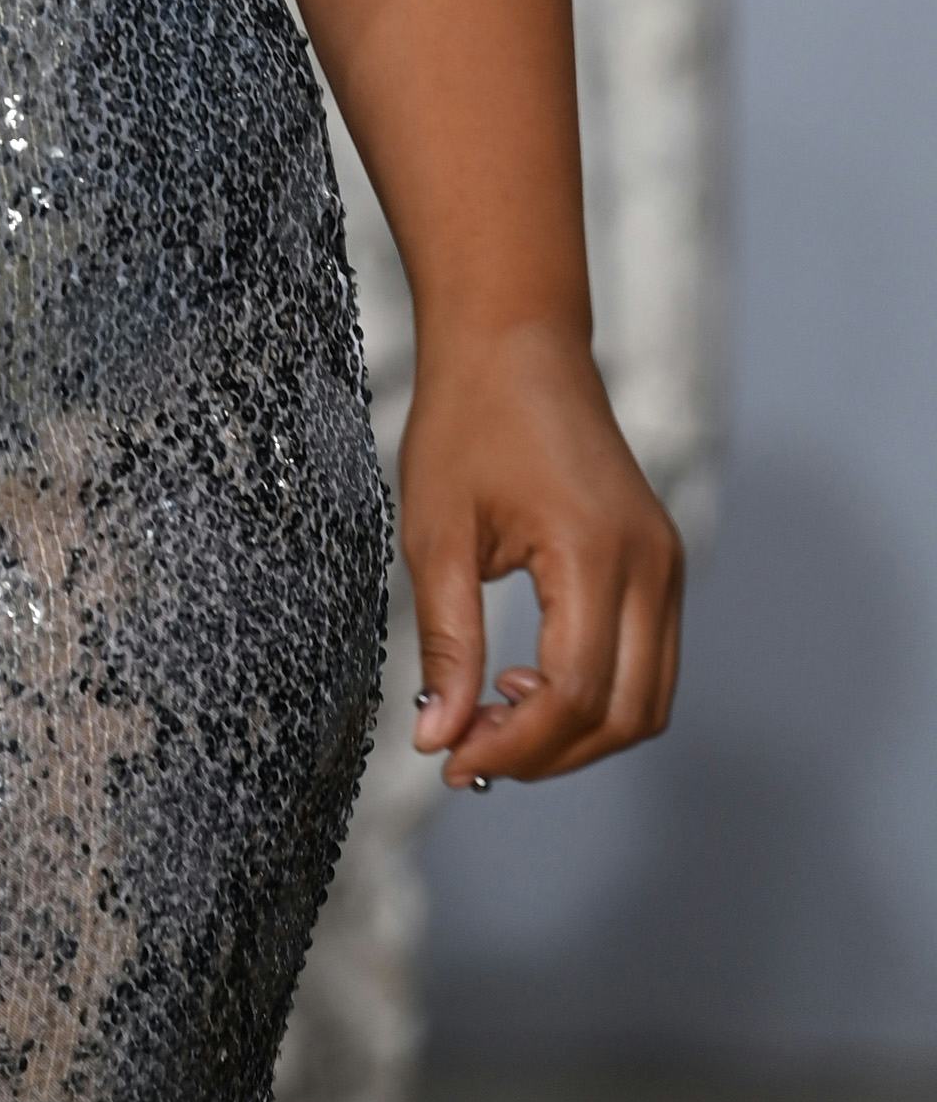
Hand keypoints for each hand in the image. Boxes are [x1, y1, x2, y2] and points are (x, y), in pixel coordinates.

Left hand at [398, 320, 682, 785]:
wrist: (515, 340)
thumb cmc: (468, 422)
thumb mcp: (437, 535)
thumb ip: (446, 643)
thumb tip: (436, 737)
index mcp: (596, 553)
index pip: (574, 694)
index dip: (515, 745)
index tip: (453, 761)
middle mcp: (651, 565)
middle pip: (625, 713)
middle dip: (550, 753)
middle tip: (471, 752)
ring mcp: (666, 563)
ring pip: (649, 698)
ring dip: (578, 731)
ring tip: (496, 716)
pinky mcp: (660, 561)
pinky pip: (650, 659)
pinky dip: (599, 692)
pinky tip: (529, 678)